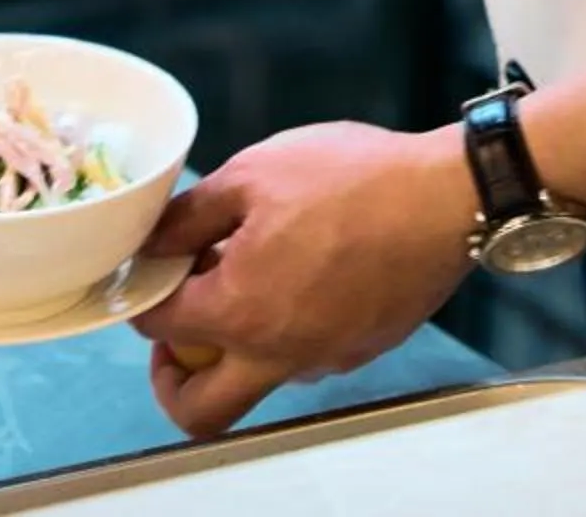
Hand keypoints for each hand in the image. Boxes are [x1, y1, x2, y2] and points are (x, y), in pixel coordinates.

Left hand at [134, 121, 475, 438]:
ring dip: (236, 343)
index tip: (149, 275)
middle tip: (176, 334)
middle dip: (172, 380)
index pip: (160, 328)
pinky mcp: (358, 352)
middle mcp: (277, 355)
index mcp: (240, 312)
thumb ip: (191, 216)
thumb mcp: (253, 173)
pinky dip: (286, 327)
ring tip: (252, 272)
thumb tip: (152, 243)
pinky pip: (304, 356)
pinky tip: (304, 270)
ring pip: (256, 379)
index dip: (143, 297)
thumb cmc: (350, 179)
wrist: (442, 199)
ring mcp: (322, 360)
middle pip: (200, 410)